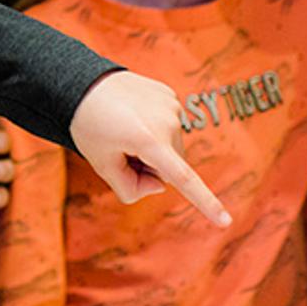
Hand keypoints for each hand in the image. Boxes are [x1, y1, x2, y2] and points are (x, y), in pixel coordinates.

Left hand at [69, 70, 230, 226]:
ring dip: (154, 148)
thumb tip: (162, 184)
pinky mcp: (170, 95)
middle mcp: (166, 121)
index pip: (182, 178)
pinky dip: (154, 128)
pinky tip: (132, 116)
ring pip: (172, 147)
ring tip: (125, 129)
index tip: (225, 222)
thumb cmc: (89, 127)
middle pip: (171, 167)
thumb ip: (131, 188)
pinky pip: (169, 125)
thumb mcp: (101, 165)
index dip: (205, 203)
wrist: (81, 83)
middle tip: (120, 149)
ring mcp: (171, 105)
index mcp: (147, 140)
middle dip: (150, 167)